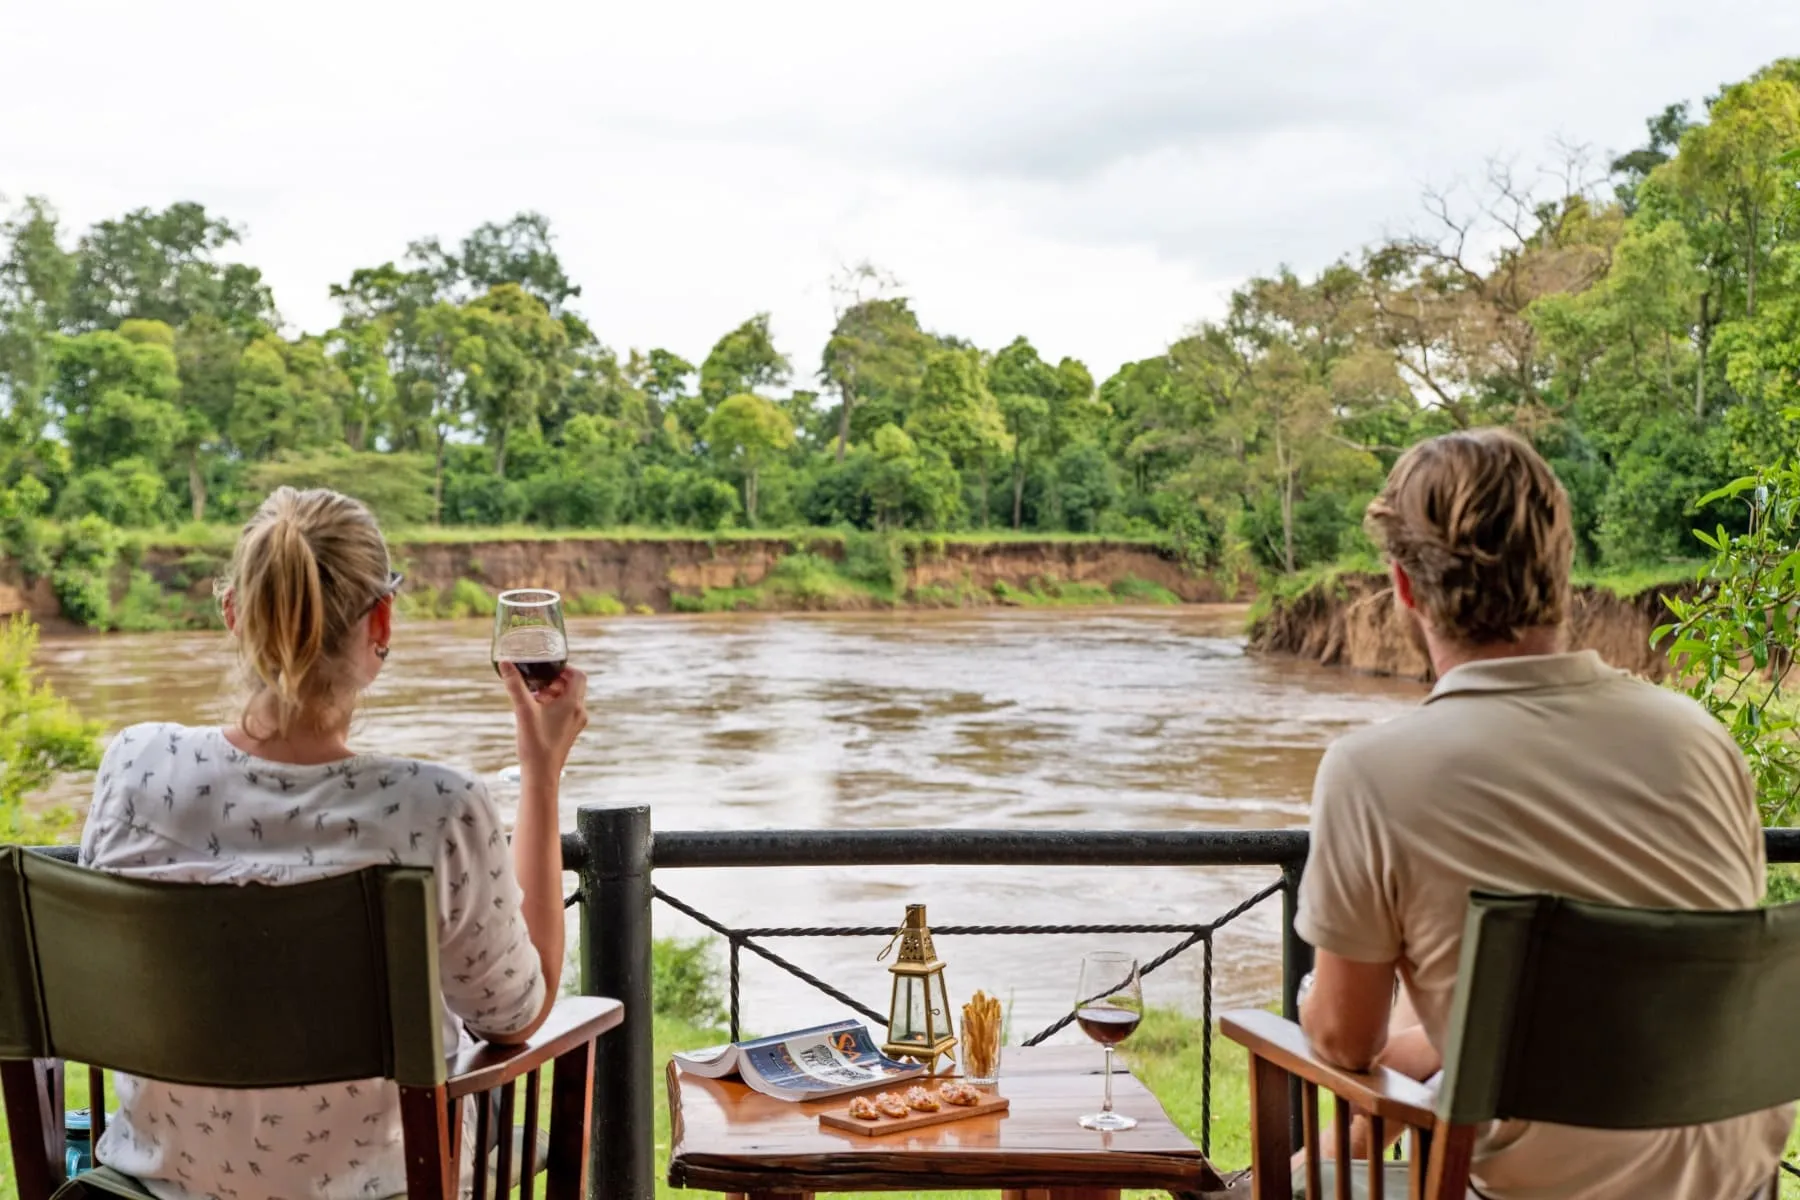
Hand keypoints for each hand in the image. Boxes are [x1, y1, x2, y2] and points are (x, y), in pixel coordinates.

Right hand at [499, 663, 588, 781]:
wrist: (541, 774)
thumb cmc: (535, 743)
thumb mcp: (523, 710)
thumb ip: (515, 685)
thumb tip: (505, 662)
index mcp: (573, 704)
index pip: (578, 675)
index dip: (563, 668)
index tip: (546, 669)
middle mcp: (579, 712)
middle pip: (573, 686)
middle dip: (554, 681)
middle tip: (537, 684)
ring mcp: (576, 723)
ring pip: (569, 699)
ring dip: (553, 694)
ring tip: (534, 698)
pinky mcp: (570, 732)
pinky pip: (566, 711)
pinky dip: (554, 706)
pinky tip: (536, 713)